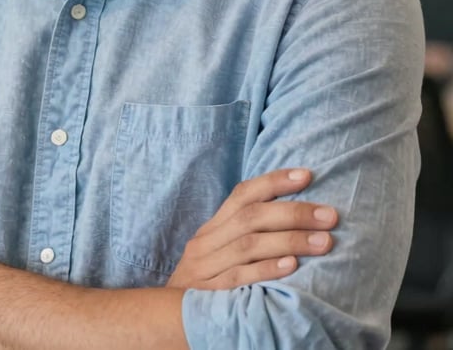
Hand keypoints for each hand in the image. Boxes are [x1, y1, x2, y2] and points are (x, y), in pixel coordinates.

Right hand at [167, 168, 337, 289]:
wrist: (164, 319)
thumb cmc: (205, 284)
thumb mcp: (218, 253)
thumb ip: (244, 235)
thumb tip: (291, 216)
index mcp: (212, 227)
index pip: (243, 194)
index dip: (274, 181)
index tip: (307, 175)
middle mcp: (206, 241)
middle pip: (251, 217)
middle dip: (294, 212)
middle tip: (330, 215)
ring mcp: (205, 267)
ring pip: (249, 244)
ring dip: (290, 240)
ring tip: (324, 241)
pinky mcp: (207, 295)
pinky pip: (239, 278)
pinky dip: (266, 269)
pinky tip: (292, 266)